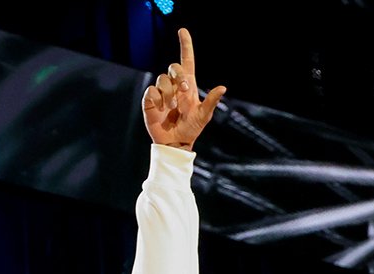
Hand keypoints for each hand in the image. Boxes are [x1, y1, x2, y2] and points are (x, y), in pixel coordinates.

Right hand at [142, 28, 226, 151]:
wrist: (176, 142)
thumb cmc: (191, 128)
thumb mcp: (204, 116)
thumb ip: (211, 101)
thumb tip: (222, 87)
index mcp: (188, 85)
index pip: (186, 60)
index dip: (185, 45)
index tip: (182, 31)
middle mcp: (174, 85)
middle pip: (173, 67)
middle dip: (178, 75)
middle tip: (184, 90)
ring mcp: (161, 92)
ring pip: (162, 79)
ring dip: (169, 93)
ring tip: (172, 107)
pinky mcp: (150, 100)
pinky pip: (152, 91)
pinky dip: (158, 99)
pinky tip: (162, 109)